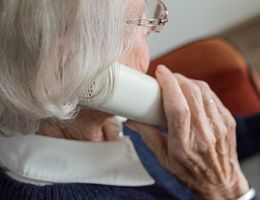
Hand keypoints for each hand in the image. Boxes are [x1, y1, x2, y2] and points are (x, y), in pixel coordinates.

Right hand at [127, 65, 248, 199]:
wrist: (219, 182)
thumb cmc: (190, 172)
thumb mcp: (163, 158)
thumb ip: (147, 136)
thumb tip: (132, 119)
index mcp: (184, 145)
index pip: (177, 108)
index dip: (169, 86)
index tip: (160, 72)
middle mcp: (204, 134)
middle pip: (192, 94)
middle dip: (177, 78)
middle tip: (166, 76)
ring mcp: (219, 127)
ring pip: (204, 92)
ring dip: (188, 81)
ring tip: (177, 82)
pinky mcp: (228, 121)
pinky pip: (213, 96)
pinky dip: (200, 89)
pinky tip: (191, 92)